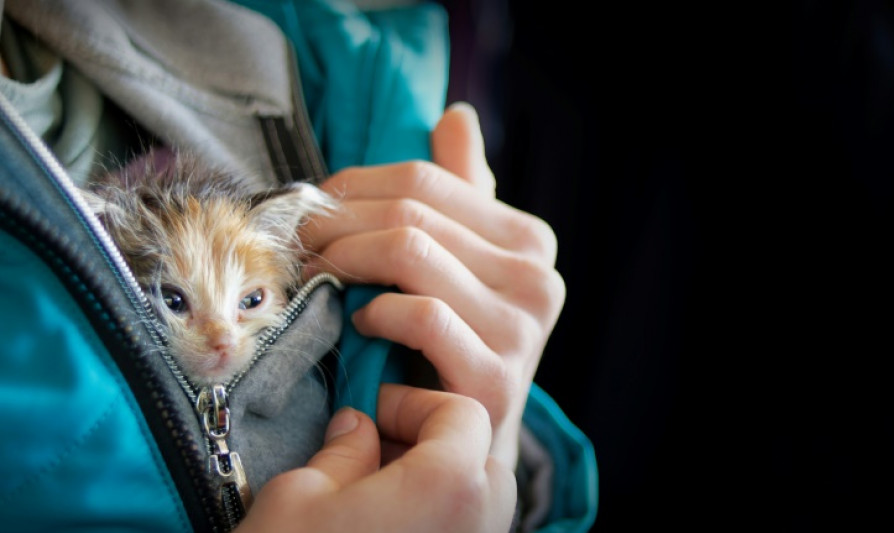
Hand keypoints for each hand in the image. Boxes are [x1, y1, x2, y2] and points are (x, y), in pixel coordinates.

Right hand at [237, 384, 515, 532]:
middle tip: (375, 450)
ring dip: (438, 483)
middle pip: (482, 456)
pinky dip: (438, 522)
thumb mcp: (299, 496)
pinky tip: (386, 531)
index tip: (372, 412)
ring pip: (480, 502)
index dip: (415, 403)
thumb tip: (358, 427)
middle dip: (433, 441)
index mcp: (448, 486)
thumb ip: (342, 449)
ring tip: (375, 495)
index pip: (464, 413)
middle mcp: (480, 526)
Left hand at [301, 102, 564, 469]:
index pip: (425, 179)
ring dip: (342, 261)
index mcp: (529, 240)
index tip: (312, 212)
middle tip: (297, 245)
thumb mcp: (458, 264)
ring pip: (409, 252)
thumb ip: (460, 193)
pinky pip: (419, 315)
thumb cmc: (449, 348)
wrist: (465, 445)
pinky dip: (373, 313)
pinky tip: (360, 323)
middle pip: (410, 213)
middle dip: (335, 222)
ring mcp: (522, 330)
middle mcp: (537, 279)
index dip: (352, 187)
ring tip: (317, 279)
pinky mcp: (496, 381)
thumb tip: (457, 117)